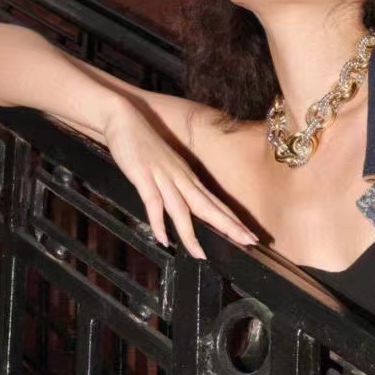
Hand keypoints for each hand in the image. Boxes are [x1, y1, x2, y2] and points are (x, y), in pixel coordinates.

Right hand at [103, 100, 257, 257]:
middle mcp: (181, 179)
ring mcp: (163, 177)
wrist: (124, 118)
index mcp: (188, 178)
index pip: (215, 204)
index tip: (250, 236)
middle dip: (229, 226)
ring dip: (190, 234)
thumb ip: (176, 187)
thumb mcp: (167, 168)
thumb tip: (183, 207)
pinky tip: (163, 239)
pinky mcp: (144, 176)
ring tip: (200, 255)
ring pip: (182, 210)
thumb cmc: (145, 145)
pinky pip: (153, 203)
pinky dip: (158, 222)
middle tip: (249, 241)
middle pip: (208, 207)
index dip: (233, 221)